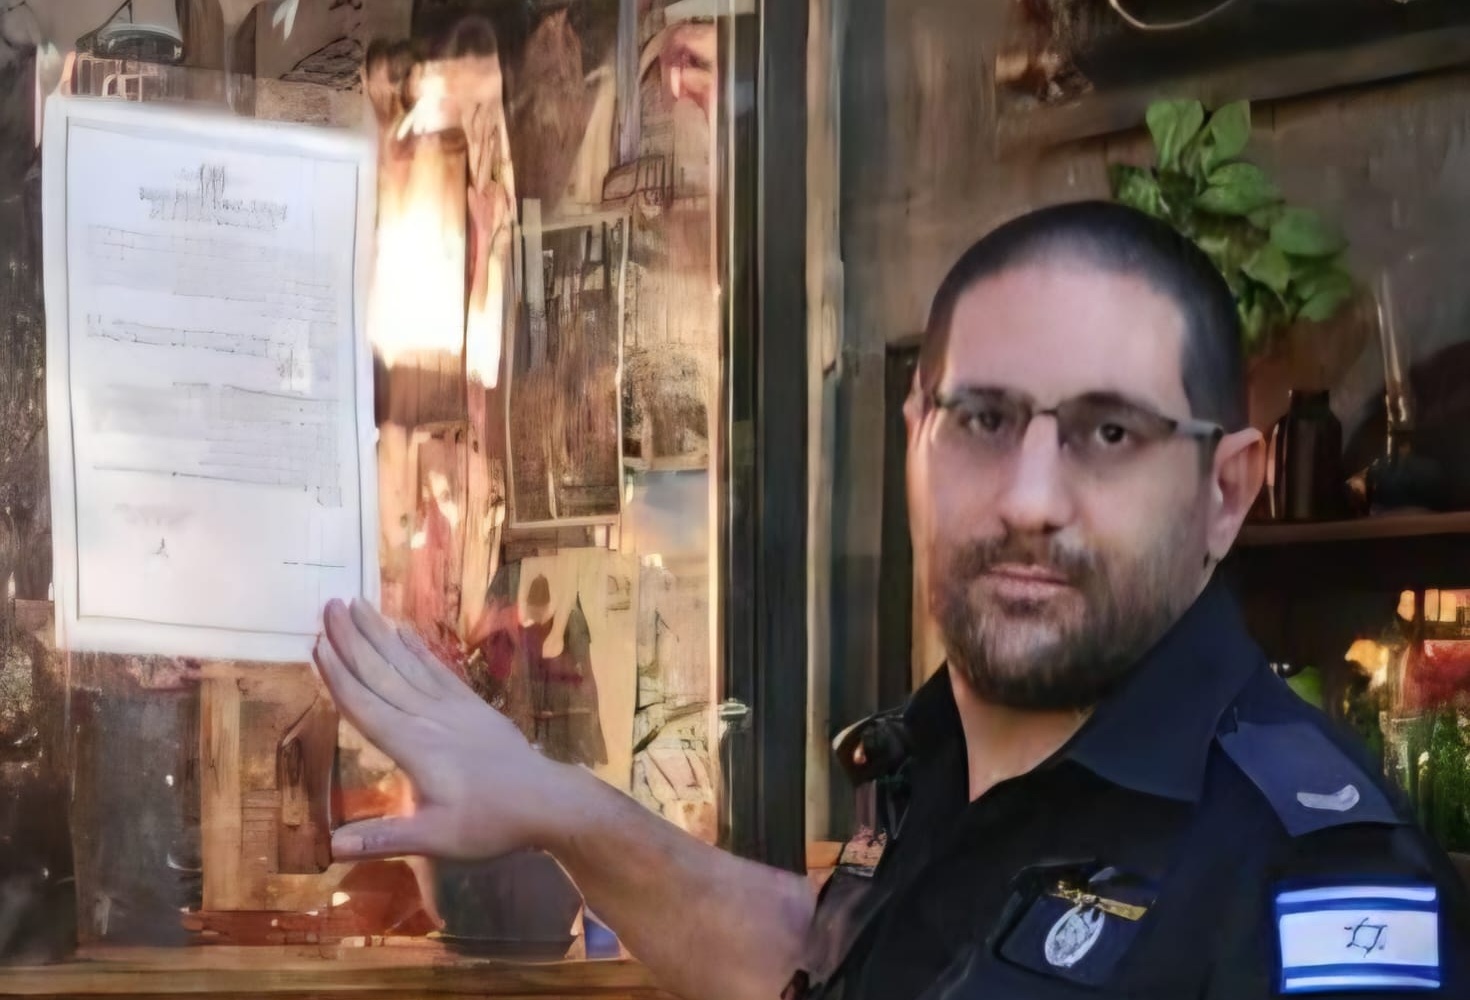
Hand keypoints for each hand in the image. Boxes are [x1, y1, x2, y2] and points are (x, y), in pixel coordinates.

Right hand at [312, 599, 568, 860]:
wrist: (545, 799)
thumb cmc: (489, 821)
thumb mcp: (435, 839)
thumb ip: (383, 839)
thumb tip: (331, 848)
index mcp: (412, 745)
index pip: (364, 705)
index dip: (338, 676)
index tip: (315, 644)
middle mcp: (427, 716)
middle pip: (381, 672)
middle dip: (352, 639)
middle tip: (328, 605)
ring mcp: (452, 705)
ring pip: (406, 662)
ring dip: (379, 633)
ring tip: (357, 604)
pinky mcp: (471, 703)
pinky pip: (437, 667)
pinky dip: (416, 647)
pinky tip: (403, 630)